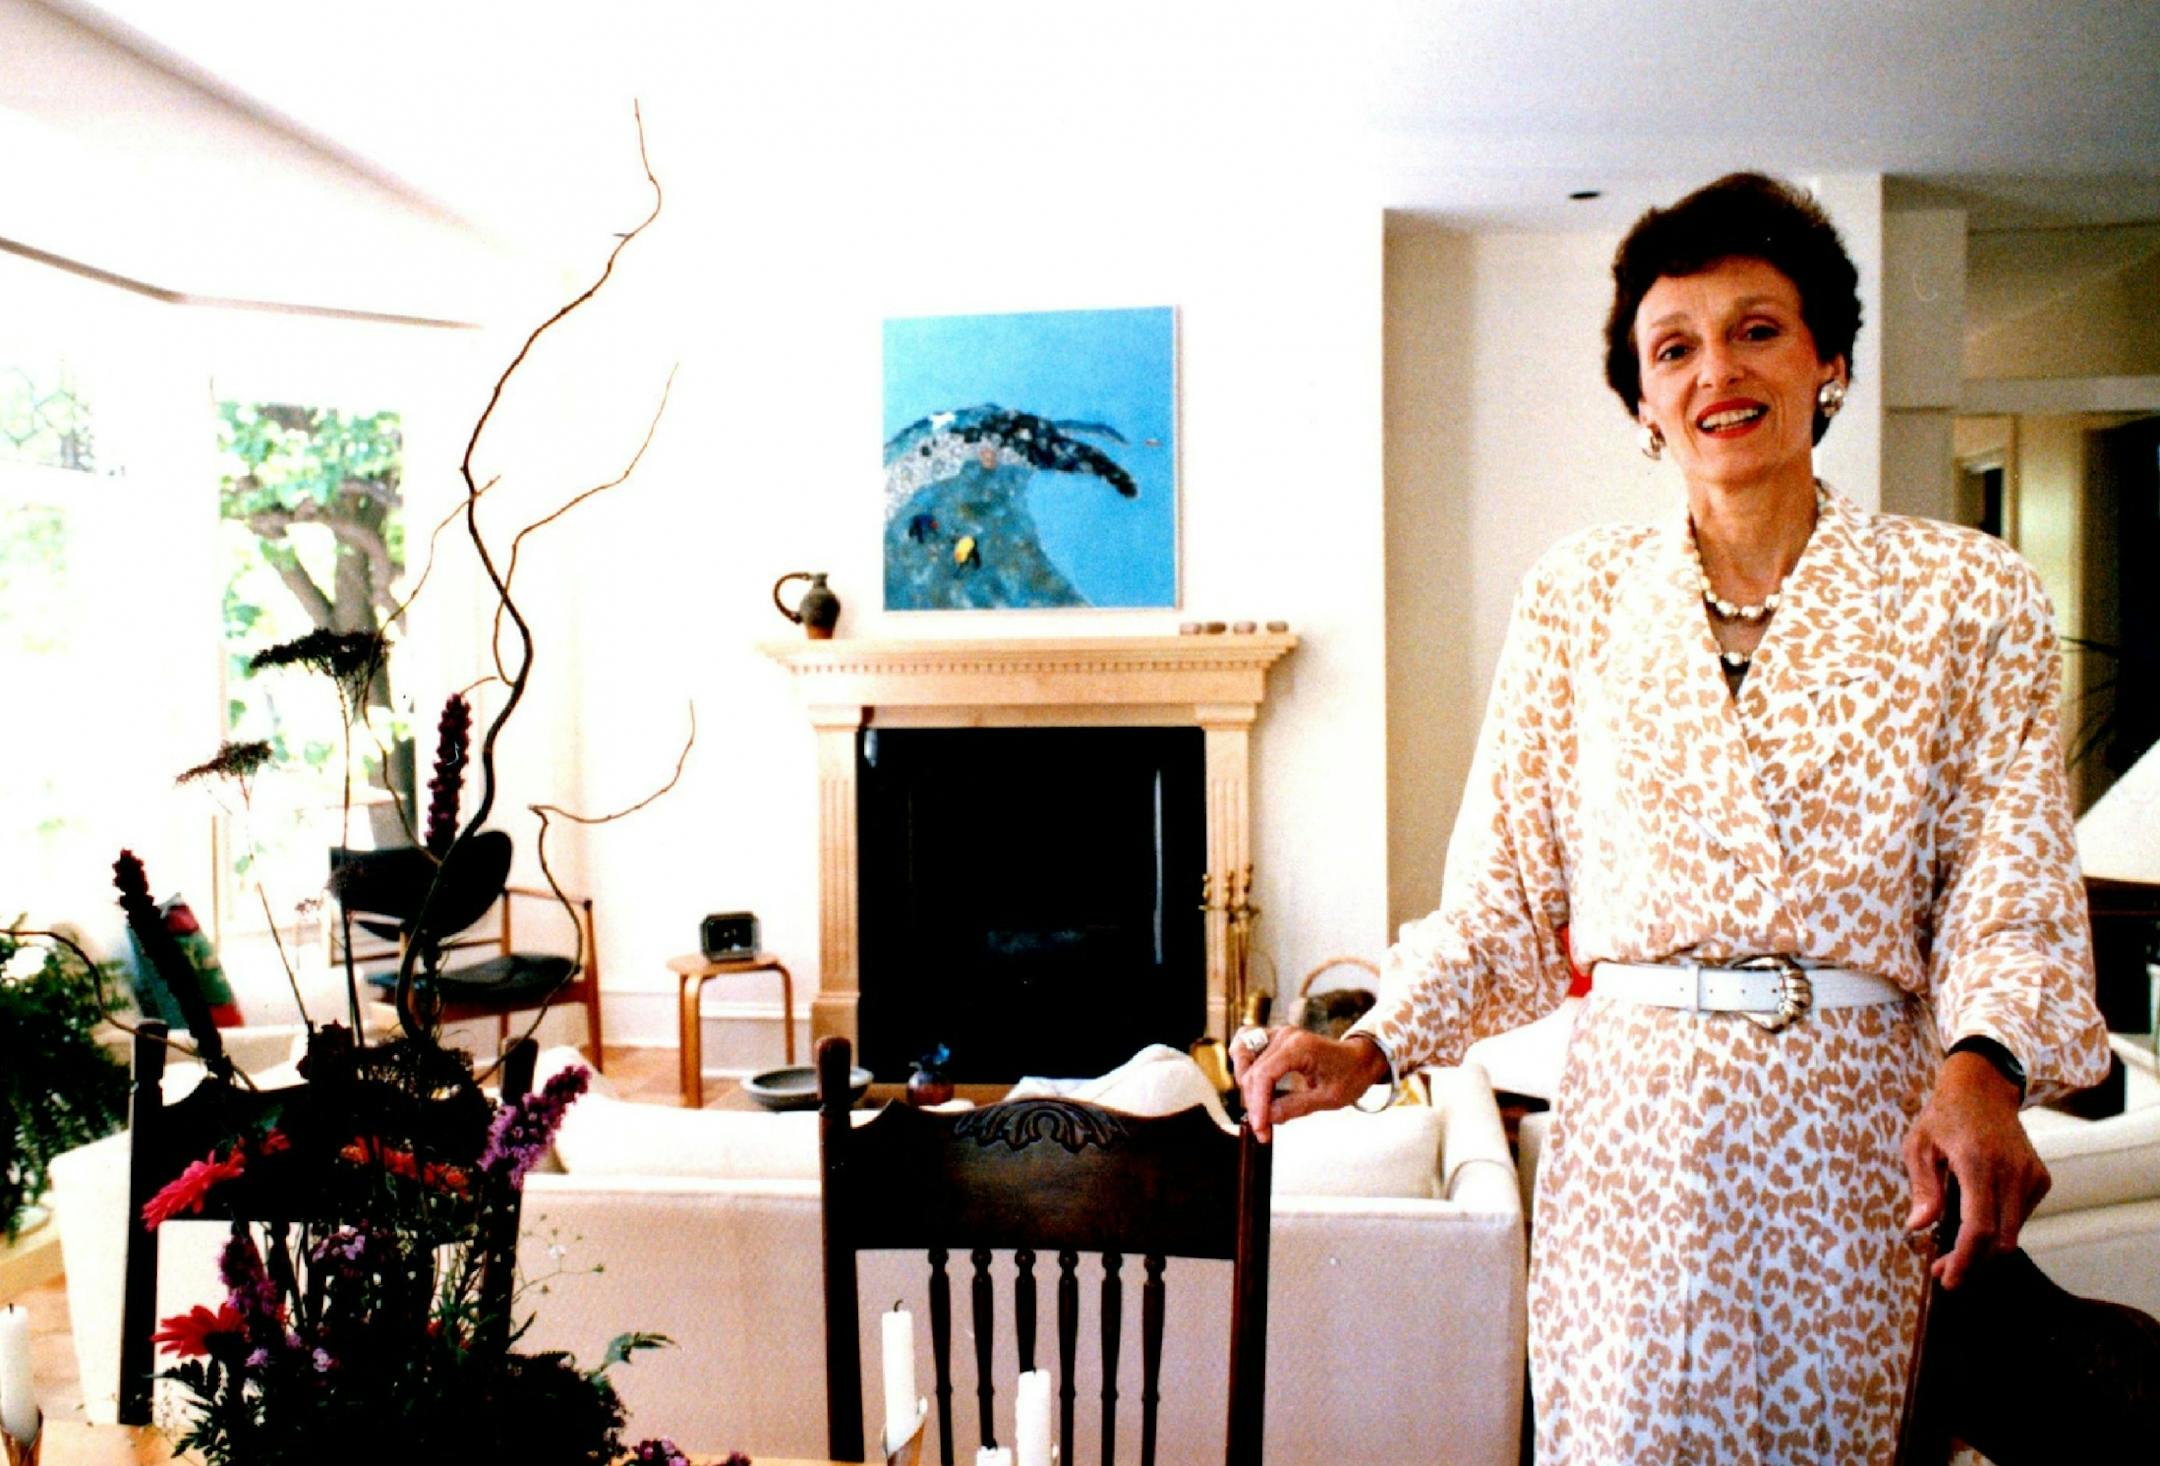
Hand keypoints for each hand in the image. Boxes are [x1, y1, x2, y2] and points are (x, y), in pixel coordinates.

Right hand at [1230, 1028, 1389, 1142]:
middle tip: (1263, 1130)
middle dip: (1253, 1103)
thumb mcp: (1328, 1098)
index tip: (1260, 1129)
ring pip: (1242, 1052)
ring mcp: (1278, 1034)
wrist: (1360, 1059)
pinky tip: (1249, 1083)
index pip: (1264, 1075)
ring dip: (1245, 1082)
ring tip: (1257, 1106)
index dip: (1258, 1105)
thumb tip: (1267, 1118)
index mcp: (1299, 1047)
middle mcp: (1284, 1036)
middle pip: (1252, 1070)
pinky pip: (1247, 1043)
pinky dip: (1243, 1063)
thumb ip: (1295, 1107)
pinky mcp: (1274, 1038)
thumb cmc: (1350, 1075)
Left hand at [1903, 1050, 2049, 1288]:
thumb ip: (1922, 1188)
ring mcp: (2031, 1175)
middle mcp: (2012, 1171)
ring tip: (1953, 1251)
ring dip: (1985, 1249)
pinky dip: (1999, 1227)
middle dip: (1972, 1262)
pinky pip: (2020, 1217)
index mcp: (1978, 1163)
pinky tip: (1976, 1220)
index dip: (1965, 1259)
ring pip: (2013, 1233)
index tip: (1948, 1279)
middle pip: (2000, 1240)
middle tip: (1943, 1271)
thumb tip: (1918, 1226)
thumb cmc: (1943, 1118)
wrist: (1982, 1090)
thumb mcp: (1918, 1146)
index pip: (1979, 1227)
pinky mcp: (2041, 1178)